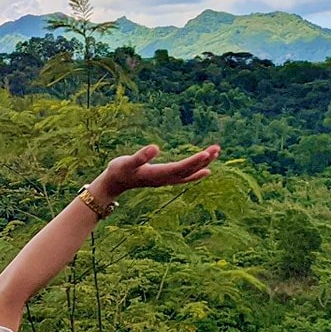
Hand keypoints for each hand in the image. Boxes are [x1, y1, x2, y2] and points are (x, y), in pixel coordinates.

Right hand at [95, 143, 220, 198]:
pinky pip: (185, 177)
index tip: (206, 154)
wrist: (114, 183)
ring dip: (203, 164)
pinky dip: (197, 173)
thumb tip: (155, 147)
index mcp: (157, 174)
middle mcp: (164, 179)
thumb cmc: (119, 171)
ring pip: (189, 173)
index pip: (179, 168)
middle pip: (188, 170)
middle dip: (203, 160)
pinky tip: (206, 169)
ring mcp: (166, 180)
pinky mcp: (165, 178)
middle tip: (216, 149)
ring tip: (216, 152)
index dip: (193, 162)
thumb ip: (140, 156)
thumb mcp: (126, 162)